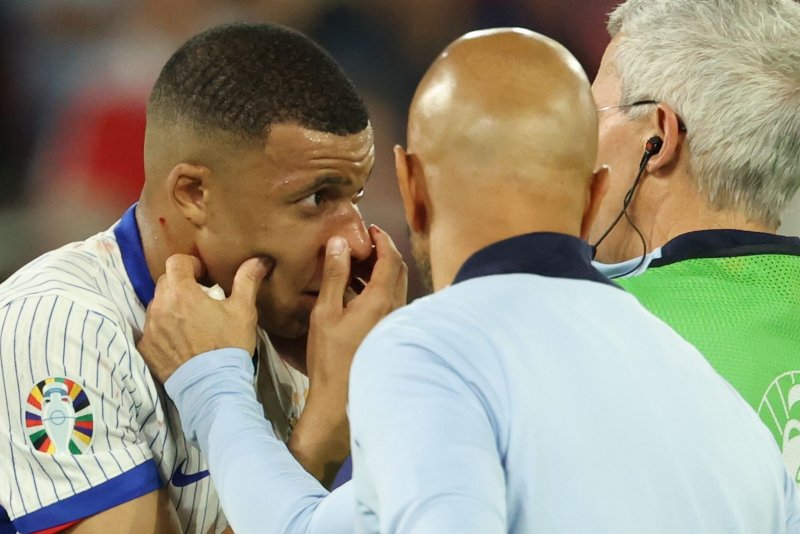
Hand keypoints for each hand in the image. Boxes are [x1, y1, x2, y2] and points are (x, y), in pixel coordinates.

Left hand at [137, 254, 267, 382]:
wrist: (213, 386)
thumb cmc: (229, 344)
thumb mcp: (243, 310)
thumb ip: (247, 280)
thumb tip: (260, 259)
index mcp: (181, 292)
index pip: (176, 262)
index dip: (191, 265)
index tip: (204, 276)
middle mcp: (159, 306)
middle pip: (165, 283)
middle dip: (181, 285)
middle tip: (200, 300)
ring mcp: (150, 329)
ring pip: (157, 306)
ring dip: (171, 308)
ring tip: (191, 323)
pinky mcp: (146, 349)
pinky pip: (152, 330)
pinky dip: (163, 331)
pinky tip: (180, 342)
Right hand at [307, 225, 406, 389]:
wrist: (340, 397)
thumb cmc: (331, 356)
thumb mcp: (326, 312)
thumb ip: (334, 276)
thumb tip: (340, 243)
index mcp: (381, 300)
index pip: (391, 259)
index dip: (382, 239)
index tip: (370, 227)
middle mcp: (395, 309)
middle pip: (398, 271)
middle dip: (383, 252)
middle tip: (362, 243)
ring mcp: (395, 322)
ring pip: (395, 287)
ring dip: (379, 271)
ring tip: (354, 263)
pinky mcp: (390, 333)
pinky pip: (389, 301)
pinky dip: (376, 288)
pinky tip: (355, 292)